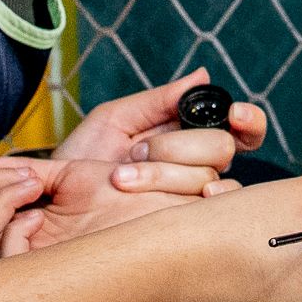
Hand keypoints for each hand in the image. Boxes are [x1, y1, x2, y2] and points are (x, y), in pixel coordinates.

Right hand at [0, 156, 192, 257]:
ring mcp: (31, 259)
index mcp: (28, 220)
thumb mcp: (73, 175)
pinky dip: (13, 228)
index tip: (23, 170)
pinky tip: (43, 215)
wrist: (162, 209)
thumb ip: (32, 172)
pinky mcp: (45, 273)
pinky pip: (1, 255)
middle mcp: (23, 242)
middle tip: (29, 178)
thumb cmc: (131, 195)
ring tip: (36, 189)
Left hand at [55, 70, 266, 198]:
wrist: (54, 201)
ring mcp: (191, 198)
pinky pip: (209, 215)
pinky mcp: (179, 226)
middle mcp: (197, 167)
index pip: (239, 128)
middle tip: (136, 151)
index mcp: (188, 137)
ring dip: (167, 173)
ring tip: (123, 178)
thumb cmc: (82, 159)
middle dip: (179, 146)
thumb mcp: (115, 119)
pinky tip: (183, 201)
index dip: (248, 119)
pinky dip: (201, 205)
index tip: (234, 113)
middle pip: (223, 148)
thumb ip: (159, 100)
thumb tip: (203, 75)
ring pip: (212, 178)